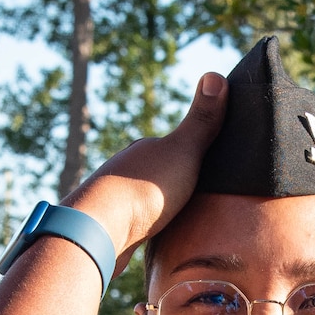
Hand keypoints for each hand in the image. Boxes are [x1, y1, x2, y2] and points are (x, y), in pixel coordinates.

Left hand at [62, 72, 227, 271]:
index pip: (172, 148)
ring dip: (160, 209)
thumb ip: (201, 120)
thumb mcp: (183, 149)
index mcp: (144, 151)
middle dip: (175, 183)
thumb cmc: (145, 188)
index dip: (192, 154)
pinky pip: (136, 228)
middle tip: (203, 198)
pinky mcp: (110, 232)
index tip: (212, 165)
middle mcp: (126, 171)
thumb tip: (214, 74)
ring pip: (145, 203)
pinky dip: (148, 230)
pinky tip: (157, 240)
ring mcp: (116, 202)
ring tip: (184, 223)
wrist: (100, 230)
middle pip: (157, 175)